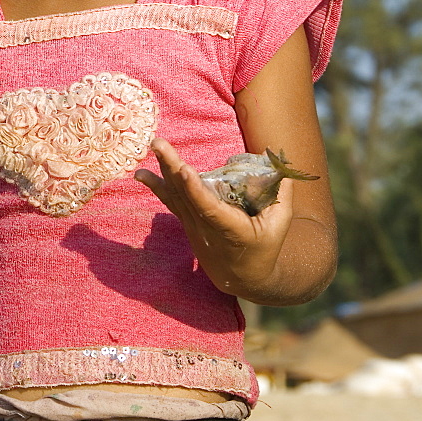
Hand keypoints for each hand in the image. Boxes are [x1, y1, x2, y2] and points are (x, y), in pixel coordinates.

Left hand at [135, 138, 293, 298]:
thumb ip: (281, 193)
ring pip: (176, 194)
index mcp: (230, 230)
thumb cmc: (265, 245)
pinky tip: (140, 173)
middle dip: (172, 167)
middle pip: (185, 195)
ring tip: (154, 145)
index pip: (209, 209)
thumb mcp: (279, 223)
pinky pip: (171, 199)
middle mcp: (206, 228)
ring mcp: (193, 224)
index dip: (195, 190)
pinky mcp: (187, 220)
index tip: (184, 170)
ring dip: (163, 168)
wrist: (243, 277)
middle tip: (159, 143)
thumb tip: (279, 160)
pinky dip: (157, 185)